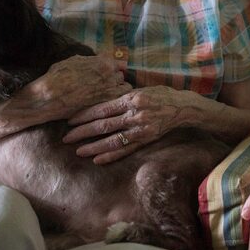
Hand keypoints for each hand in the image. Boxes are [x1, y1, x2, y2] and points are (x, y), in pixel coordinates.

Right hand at [11, 55, 131, 124]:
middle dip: (115, 79)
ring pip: (124, 88)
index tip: (110, 72)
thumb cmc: (58, 76)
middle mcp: (110, 75)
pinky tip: (107, 103)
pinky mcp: (105, 105)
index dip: (114, 68)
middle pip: (121, 76)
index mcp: (103, 62)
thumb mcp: (74, 61)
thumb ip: (90, 61)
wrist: (50, 96)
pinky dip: (116, 101)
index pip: (119, 63)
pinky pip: (119, 101)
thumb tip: (97, 60)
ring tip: (109, 94)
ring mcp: (109, 91)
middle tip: (107, 84)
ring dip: (119, 90)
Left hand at [62, 85, 188, 163]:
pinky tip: (97, 159)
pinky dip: (110, 155)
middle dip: (83, 132)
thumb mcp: (141, 89)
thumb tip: (102, 99)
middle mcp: (134, 115)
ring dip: (93, 147)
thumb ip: (123, 96)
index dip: (85, 115)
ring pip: (112, 140)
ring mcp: (140, 129)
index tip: (70, 120)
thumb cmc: (160, 95)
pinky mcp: (145, 140)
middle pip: (103, 125)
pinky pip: (125, 150)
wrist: (182, 107)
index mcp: (131, 99)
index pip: (103, 108)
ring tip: (78, 151)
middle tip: (66, 138)